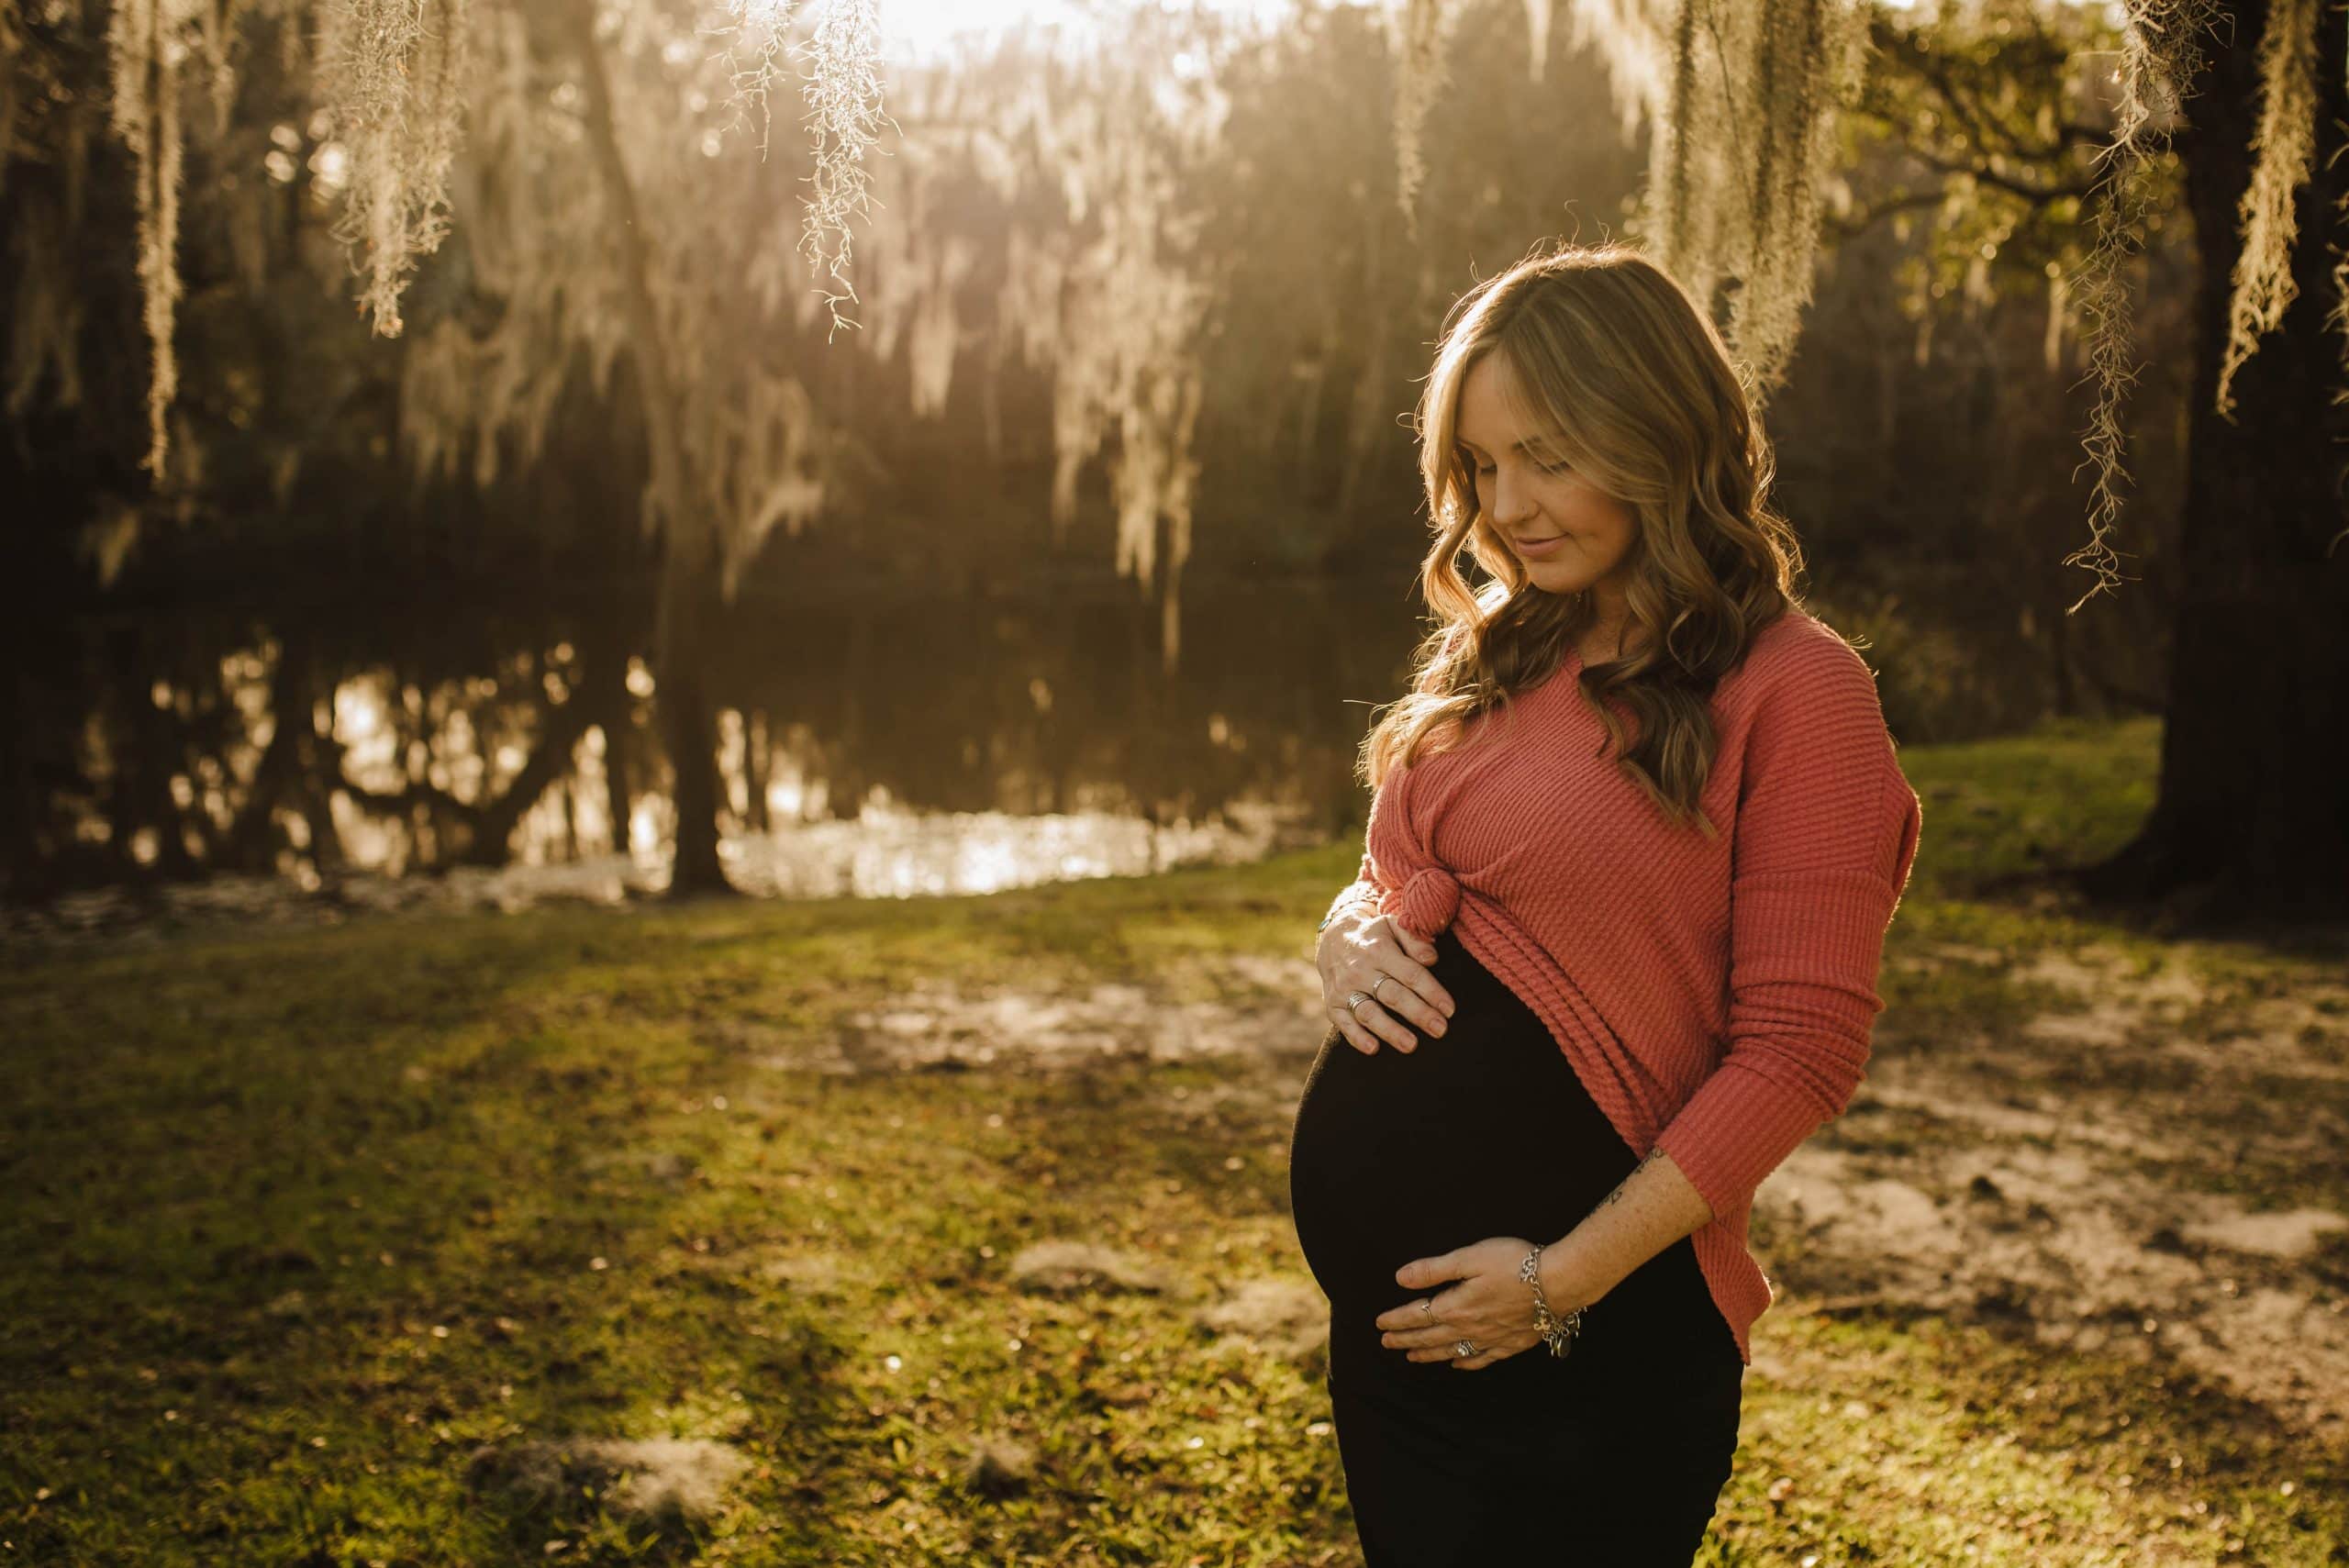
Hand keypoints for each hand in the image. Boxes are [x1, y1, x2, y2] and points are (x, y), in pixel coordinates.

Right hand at [1316, 898, 1454, 1055]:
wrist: (1334, 938)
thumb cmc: (1375, 936)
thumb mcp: (1393, 925)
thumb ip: (1414, 939)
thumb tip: (1432, 959)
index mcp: (1379, 950)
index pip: (1410, 973)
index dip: (1431, 992)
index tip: (1449, 1010)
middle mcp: (1360, 970)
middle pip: (1392, 995)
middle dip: (1418, 1014)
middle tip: (1440, 1030)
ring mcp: (1344, 988)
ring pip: (1368, 1012)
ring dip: (1390, 1030)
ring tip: (1412, 1046)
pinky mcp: (1332, 1003)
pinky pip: (1343, 1022)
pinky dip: (1356, 1037)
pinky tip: (1374, 1049)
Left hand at [1376, 1236, 1575, 1369]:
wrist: (1560, 1283)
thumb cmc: (1515, 1264)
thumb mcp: (1470, 1258)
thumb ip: (1435, 1270)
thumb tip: (1401, 1278)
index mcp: (1457, 1306)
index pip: (1418, 1316)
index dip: (1397, 1320)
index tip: (1379, 1323)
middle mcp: (1470, 1328)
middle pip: (1430, 1337)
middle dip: (1405, 1339)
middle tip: (1386, 1343)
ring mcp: (1491, 1339)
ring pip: (1452, 1351)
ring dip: (1429, 1354)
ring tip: (1411, 1357)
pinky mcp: (1511, 1344)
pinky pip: (1481, 1359)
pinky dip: (1466, 1364)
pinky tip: (1458, 1365)